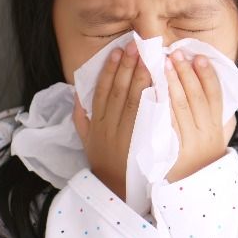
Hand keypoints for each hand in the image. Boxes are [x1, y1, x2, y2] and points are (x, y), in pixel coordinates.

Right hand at [72, 40, 151, 201]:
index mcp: (96, 123)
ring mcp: (126, 134)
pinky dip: (153, 100)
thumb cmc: (103, 162)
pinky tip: (160, 84)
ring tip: (148, 59)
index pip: (102, 90)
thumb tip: (76, 94)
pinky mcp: (141, 142)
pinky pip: (147, 118)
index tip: (117, 52)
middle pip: (119, 91)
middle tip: (136, 46)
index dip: (110, 70)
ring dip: (141, 78)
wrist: (115, 190)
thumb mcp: (85, 140)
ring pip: (133, 100)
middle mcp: (110, 126)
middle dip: (128, 67)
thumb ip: (81, 117)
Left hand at [163, 49, 236, 182]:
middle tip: (175, 53)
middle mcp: (204, 135)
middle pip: (195, 98)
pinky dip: (157, 105)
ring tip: (162, 64)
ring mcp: (186, 143)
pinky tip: (150, 89)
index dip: (208, 75)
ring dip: (170, 83)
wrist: (190, 195)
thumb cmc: (201, 162)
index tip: (199, 57)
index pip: (214, 96)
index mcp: (216, 128)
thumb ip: (216, 117)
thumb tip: (215, 88)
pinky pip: (162, 124)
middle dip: (185, 73)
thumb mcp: (216, 139)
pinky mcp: (168, 151)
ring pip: (178, 108)